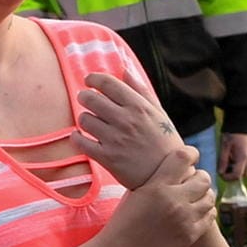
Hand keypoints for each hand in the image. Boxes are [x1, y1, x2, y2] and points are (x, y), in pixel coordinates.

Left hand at [70, 70, 190, 189]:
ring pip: (83, 119)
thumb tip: (124, 69)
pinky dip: (76, 138)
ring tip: (91, 123)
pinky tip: (81, 137)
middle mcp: (126, 120)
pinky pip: (80, 141)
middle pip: (90, 99)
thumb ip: (141, 90)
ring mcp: (115, 139)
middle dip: (85, 97)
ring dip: (84, 119)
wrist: (170, 177)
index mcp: (139, 107)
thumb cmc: (164, 143)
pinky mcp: (107, 157)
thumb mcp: (159, 114)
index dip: (93, 79)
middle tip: (87, 101)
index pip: (107, 83)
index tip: (89, 81)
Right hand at [98, 150, 216, 246]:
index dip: (190, 153)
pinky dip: (205, 211)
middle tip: (192, 179)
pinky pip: (210, 215)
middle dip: (199, 176)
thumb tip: (170, 168)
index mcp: (156, 186)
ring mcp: (185, 219)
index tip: (190, 155)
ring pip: (210, 197)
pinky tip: (195, 211)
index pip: (183, 158)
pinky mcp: (191, 235)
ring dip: (203, 194)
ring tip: (194, 196)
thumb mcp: (134, 193)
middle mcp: (174, 200)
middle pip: (203, 178)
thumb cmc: (123, 221)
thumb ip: (154, 180)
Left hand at [220, 132, 246, 181]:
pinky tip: (231, 156)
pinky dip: (239, 163)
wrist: (241, 120)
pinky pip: (246, 162)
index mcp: (243, 157)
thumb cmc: (230, 133)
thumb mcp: (224, 146)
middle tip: (223, 168)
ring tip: (227, 161)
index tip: (221, 174)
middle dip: (233, 174)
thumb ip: (223, 160)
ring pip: (245, 168)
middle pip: (243, 174)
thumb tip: (221, 173)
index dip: (229, 177)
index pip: (238, 175)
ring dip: (236, 169)